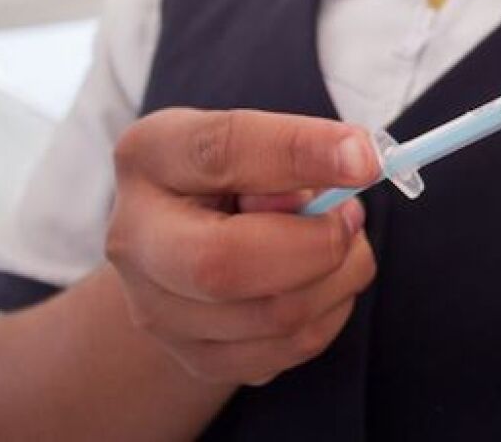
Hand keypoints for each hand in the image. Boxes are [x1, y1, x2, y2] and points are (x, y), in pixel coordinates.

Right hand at [105, 108, 380, 386]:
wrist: (188, 249)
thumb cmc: (235, 178)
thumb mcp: (255, 141)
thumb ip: (293, 152)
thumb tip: (351, 169)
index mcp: (151, 155)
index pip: (223, 150)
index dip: (300, 152)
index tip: (366, 159)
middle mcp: (134, 237)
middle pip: (223, 264)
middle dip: (316, 244)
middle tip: (351, 216)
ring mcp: (156, 309)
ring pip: (276, 313)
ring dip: (339, 275)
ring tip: (339, 240)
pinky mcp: (195, 358)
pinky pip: (292, 347)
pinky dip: (330, 310)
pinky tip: (321, 280)